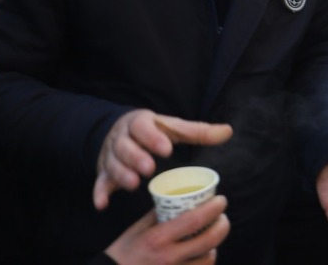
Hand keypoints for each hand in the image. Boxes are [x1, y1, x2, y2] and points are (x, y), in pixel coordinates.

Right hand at [93, 111, 232, 209]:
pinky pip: (99, 183)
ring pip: (111, 164)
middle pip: (125, 147)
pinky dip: (99, 193)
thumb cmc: (155, 131)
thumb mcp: (173, 127)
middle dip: (136, 157)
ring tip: (134, 184)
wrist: (120, 131)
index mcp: (140, 123)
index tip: (166, 148)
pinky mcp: (103, 173)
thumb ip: (198, 131)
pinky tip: (103, 204)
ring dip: (121, 174)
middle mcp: (122, 138)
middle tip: (149, 168)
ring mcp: (110, 155)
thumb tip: (228, 131)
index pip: (144, 127)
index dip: (153, 137)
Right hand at [104, 198, 229, 264]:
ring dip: (214, 247)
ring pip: (208, 260)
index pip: (194, 220)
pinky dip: (204, 262)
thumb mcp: (137, 229)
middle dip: (222, 226)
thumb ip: (158, 214)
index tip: (221, 200)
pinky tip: (202, 255)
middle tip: (223, 218)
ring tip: (211, 238)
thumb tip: (179, 199)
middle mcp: (168, 257)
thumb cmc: (123, 253)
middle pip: (209, 240)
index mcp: (158, 238)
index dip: (213, 208)